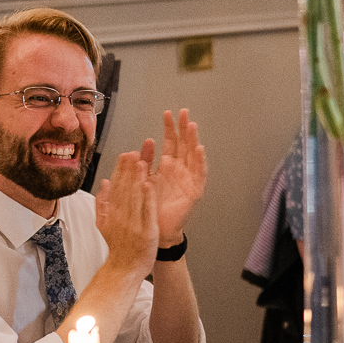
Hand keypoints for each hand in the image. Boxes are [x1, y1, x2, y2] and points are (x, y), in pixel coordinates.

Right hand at [95, 148, 158, 273]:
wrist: (123, 270)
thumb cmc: (117, 248)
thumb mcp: (103, 224)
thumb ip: (102, 203)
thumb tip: (104, 182)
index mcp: (112, 213)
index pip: (116, 187)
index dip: (120, 170)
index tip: (124, 155)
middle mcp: (121, 216)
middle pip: (125, 189)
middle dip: (128, 169)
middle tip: (132, 152)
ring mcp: (133, 224)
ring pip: (135, 197)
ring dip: (138, 178)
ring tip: (141, 161)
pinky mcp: (146, 232)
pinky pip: (147, 211)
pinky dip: (147, 197)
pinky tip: (149, 184)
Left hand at [153, 110, 206, 246]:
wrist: (156, 229)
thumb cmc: (150, 205)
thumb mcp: (144, 180)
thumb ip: (144, 163)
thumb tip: (144, 143)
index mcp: (167, 165)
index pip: (170, 142)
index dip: (170, 128)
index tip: (167, 113)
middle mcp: (180, 170)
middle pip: (184, 144)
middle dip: (184, 128)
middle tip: (184, 113)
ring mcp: (188, 179)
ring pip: (193, 155)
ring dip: (193, 140)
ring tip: (192, 125)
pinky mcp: (194, 191)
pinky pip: (199, 174)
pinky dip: (200, 161)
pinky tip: (199, 149)